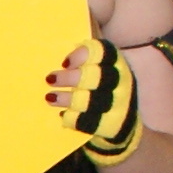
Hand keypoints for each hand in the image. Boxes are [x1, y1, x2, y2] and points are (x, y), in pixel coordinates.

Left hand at [49, 38, 141, 164]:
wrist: (122, 120)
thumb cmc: (100, 87)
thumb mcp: (98, 68)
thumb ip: (83, 58)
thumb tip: (52, 48)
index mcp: (116, 62)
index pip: (103, 52)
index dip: (81, 56)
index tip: (64, 63)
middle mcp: (122, 81)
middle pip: (95, 77)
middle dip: (70, 78)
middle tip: (50, 79)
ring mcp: (119, 104)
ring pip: (91, 101)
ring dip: (67, 99)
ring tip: (50, 97)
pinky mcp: (114, 124)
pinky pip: (90, 122)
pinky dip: (73, 119)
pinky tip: (63, 115)